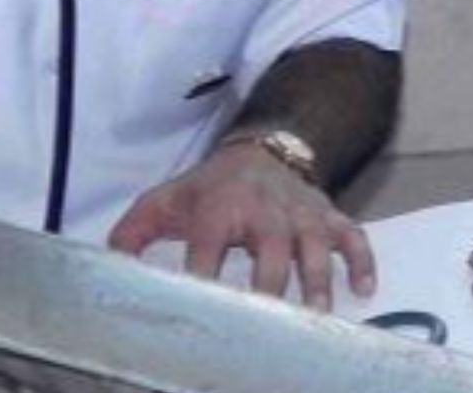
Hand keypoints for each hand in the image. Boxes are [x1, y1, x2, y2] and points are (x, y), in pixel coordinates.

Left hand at [108, 140, 376, 310]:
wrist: (261, 150)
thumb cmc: (209, 188)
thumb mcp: (166, 202)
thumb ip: (132, 234)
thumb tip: (107, 268)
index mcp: (220, 208)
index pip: (209, 245)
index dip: (205, 273)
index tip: (203, 305)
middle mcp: (265, 210)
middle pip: (271, 251)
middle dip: (270, 285)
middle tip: (268, 322)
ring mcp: (302, 214)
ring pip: (316, 248)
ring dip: (318, 281)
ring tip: (317, 316)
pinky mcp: (329, 216)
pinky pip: (354, 237)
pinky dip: (363, 262)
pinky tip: (364, 291)